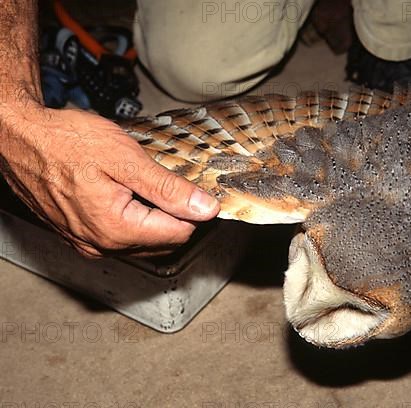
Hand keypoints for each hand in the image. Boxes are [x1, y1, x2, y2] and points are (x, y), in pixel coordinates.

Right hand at [0, 102, 219, 256]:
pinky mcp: (79, 236)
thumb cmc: (64, 142)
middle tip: (169, 180)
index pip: (179, 233)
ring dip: (154, 217)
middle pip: (163, 241)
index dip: (193, 210)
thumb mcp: (126, 159)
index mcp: (116, 229)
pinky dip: (133, 219)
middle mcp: (101, 244)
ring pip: (143, 241)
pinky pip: (120, 237)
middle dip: (174, 214)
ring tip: (145, 183)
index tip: (195, 188)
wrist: (19, 137)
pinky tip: (127, 193)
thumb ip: (168, 188)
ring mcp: (87, 242)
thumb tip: (203, 208)